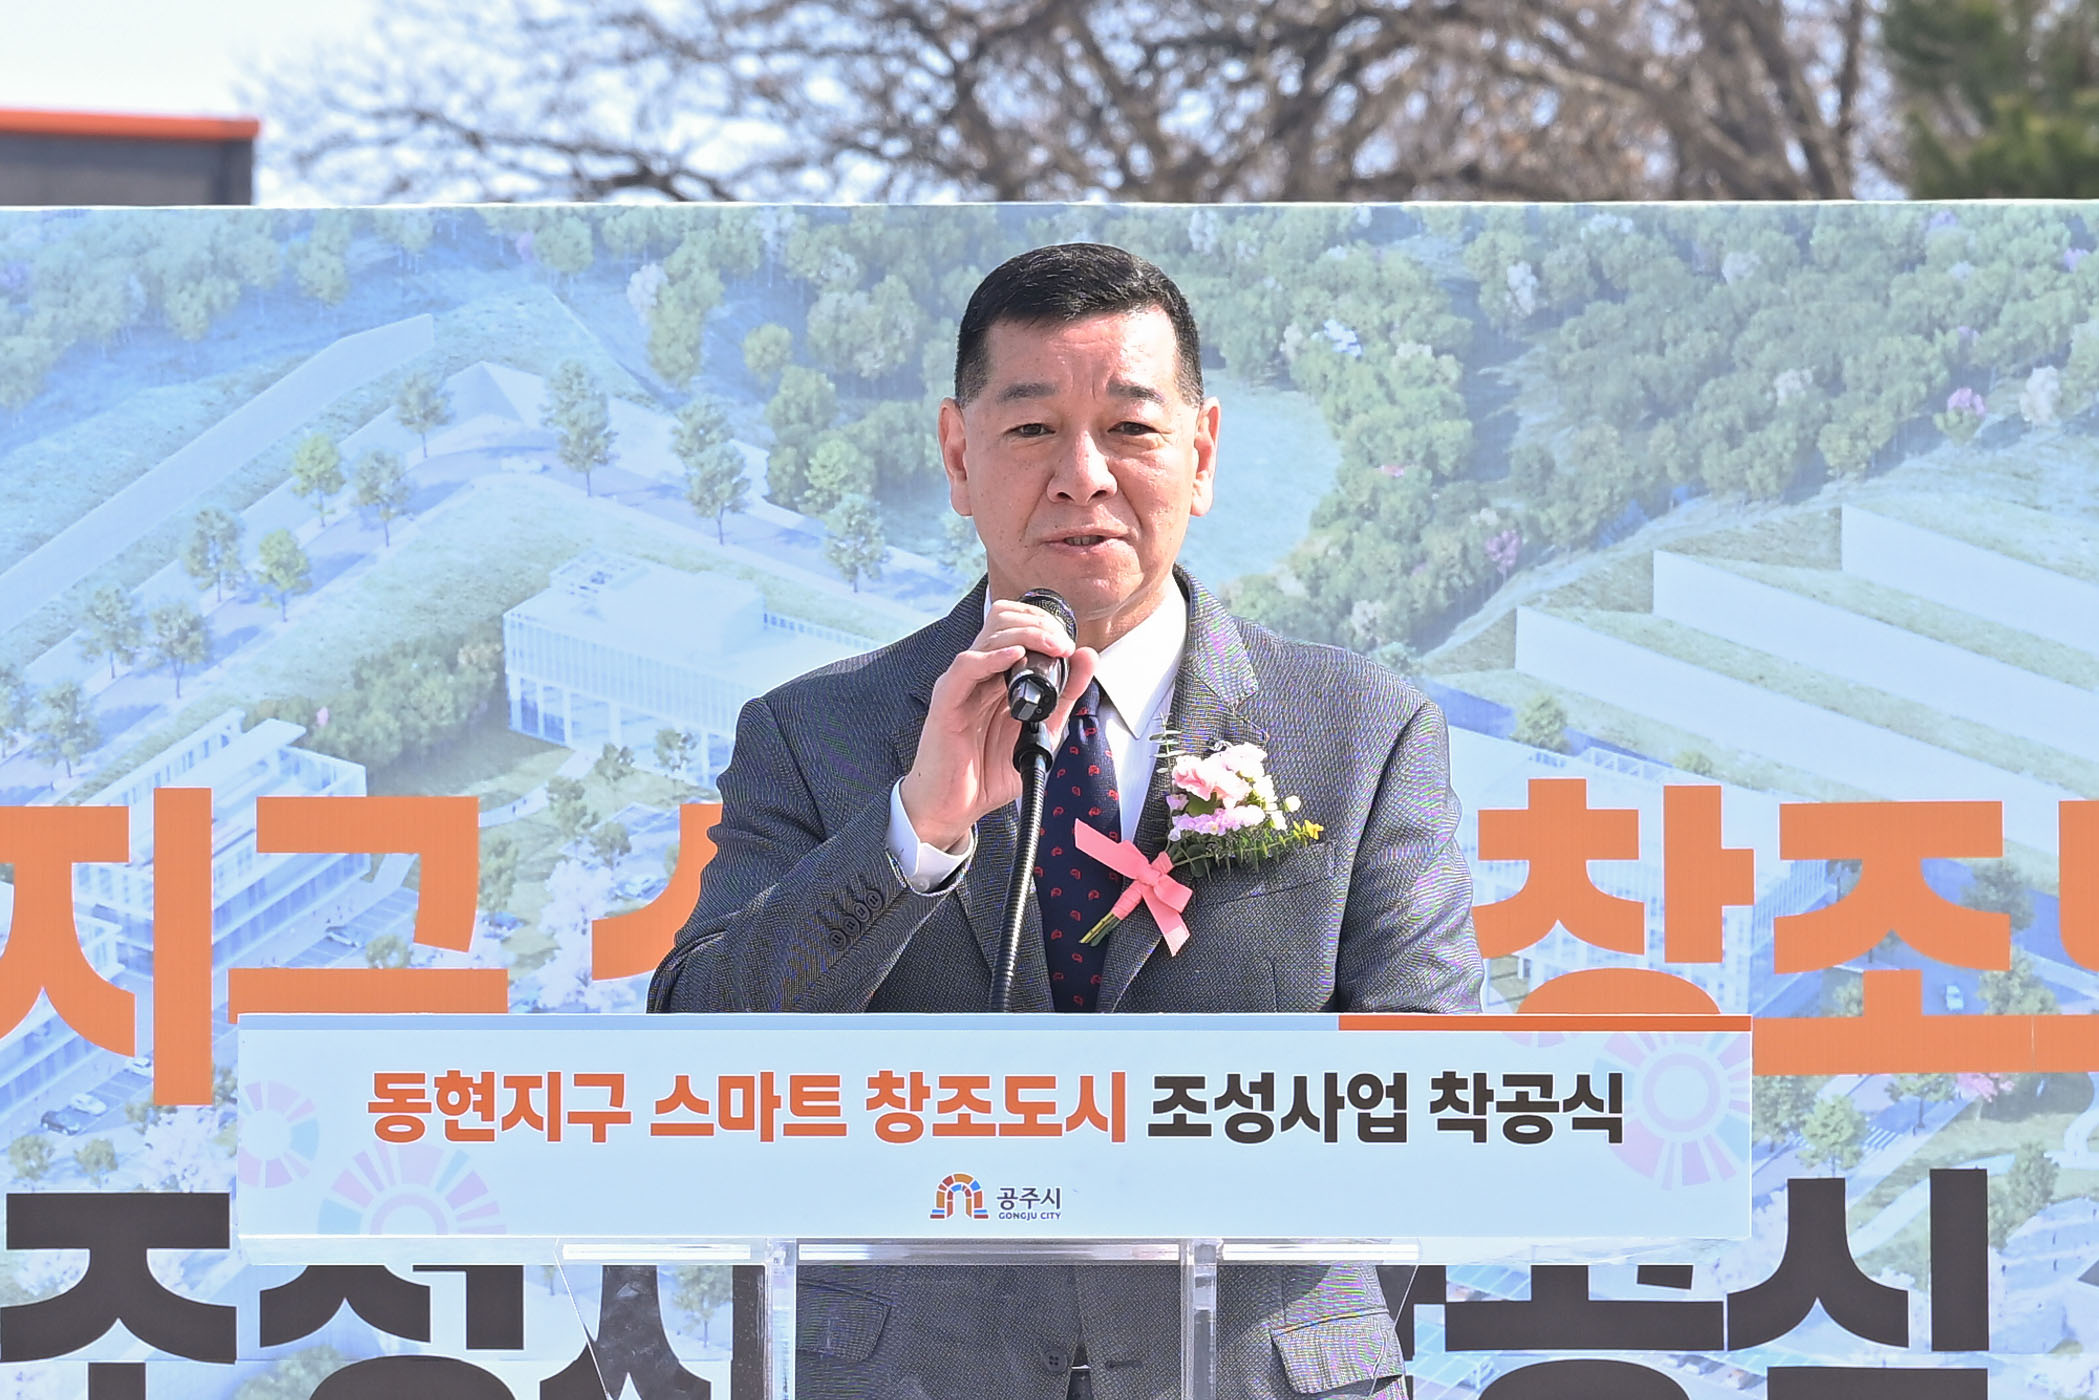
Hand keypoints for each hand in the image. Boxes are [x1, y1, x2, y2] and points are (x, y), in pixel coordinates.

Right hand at [899, 598, 1097, 851]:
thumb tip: (1088, 656)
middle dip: (1038, 623)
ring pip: (988, 636)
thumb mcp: (1044, 731)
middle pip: (1002, 620)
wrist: (955, 806)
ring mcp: (961, 684)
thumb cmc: (988, 771)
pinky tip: (1016, 656)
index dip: (1044, 624)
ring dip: (1026, 635)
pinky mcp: (947, 700)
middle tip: (1063, 644)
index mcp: (998, 676)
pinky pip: (966, 666)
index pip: (1017, 625)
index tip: (1070, 643)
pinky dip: (992, 656)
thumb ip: (1067, 695)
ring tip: (1053, 647)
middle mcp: (979, 674)